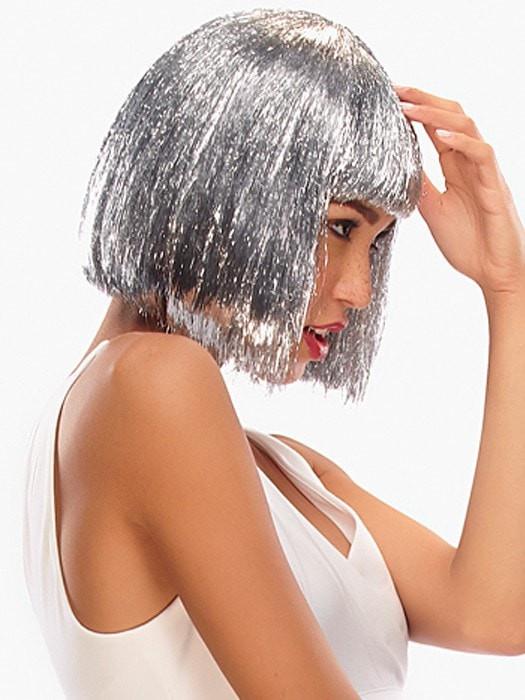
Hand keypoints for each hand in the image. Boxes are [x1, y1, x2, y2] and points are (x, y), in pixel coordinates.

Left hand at [394, 85, 524, 297]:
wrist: (494, 271)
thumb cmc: (468, 243)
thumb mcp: (433, 211)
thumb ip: (419, 187)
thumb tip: (395, 168)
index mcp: (456, 168)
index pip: (436, 129)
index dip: (416, 111)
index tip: (390, 99)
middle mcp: (471, 163)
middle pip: (452, 116)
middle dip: (424, 100)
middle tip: (396, 90)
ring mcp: (485, 171)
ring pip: (467, 127)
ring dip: (436, 114)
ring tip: (409, 107)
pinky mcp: (495, 185)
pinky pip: (482, 153)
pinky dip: (461, 141)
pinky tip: (439, 136)